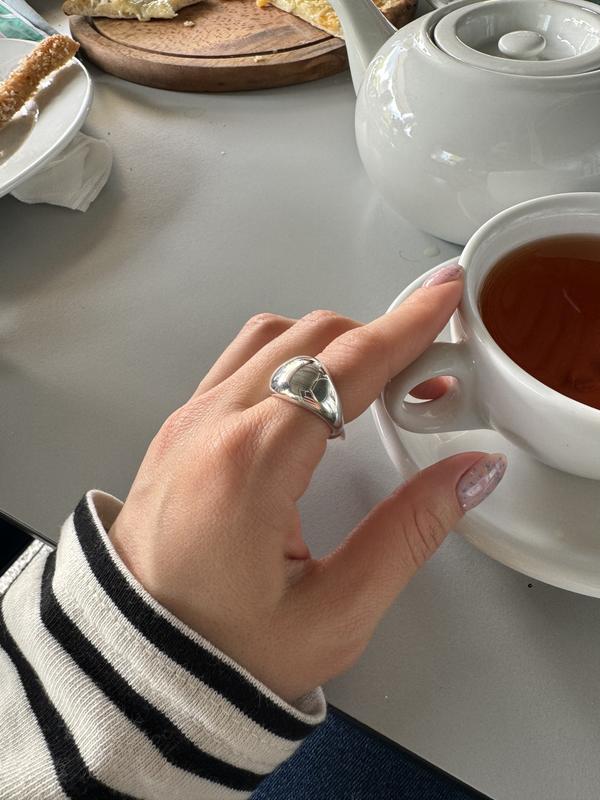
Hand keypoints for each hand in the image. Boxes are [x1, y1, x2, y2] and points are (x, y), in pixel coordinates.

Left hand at [109, 265, 505, 703]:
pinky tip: (315, 398)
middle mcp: (211, 424)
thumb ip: (409, 532)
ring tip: (377, 381)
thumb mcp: (335, 611)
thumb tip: (468, 474)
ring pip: (270, 338)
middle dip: (378, 337)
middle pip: (309, 337)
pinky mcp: (178, 432)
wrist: (132, 669)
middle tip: (427, 371)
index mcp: (250, 462)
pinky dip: (291, 358)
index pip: (344, 366)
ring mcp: (187, 422)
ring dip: (332, 344)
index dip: (405, 325)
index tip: (443, 297)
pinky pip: (240, 363)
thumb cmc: (223, 655)